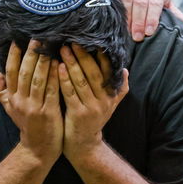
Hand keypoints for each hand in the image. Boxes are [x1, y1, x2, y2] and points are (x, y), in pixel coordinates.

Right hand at [0, 41, 62, 165]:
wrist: (38, 150)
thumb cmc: (26, 124)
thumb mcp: (10, 107)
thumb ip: (0, 89)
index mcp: (12, 97)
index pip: (10, 72)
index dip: (12, 55)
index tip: (17, 39)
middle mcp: (20, 101)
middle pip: (24, 73)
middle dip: (30, 54)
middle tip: (37, 37)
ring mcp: (34, 107)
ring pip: (37, 80)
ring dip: (43, 62)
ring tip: (49, 46)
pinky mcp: (48, 113)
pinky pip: (52, 91)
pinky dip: (55, 77)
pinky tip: (60, 65)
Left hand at [59, 44, 127, 162]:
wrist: (84, 145)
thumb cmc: (93, 118)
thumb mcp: (109, 104)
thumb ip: (118, 87)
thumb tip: (124, 68)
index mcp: (112, 94)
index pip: (108, 69)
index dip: (100, 54)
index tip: (92, 38)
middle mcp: (105, 101)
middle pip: (94, 73)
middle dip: (84, 55)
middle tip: (73, 40)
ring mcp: (92, 108)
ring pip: (82, 81)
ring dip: (72, 63)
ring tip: (64, 49)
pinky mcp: (78, 114)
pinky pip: (70, 93)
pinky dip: (64, 79)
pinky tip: (58, 67)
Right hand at [109, 0, 182, 40]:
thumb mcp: (164, 3)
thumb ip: (175, 14)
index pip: (155, 4)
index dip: (152, 18)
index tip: (149, 32)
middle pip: (139, 2)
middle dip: (138, 20)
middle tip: (137, 37)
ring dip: (125, 15)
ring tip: (125, 31)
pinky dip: (111, 5)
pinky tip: (111, 18)